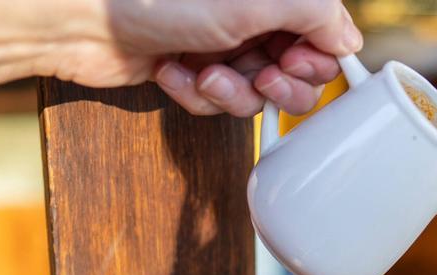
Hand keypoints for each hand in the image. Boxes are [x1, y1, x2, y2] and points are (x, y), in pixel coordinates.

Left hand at [50, 0, 362, 115]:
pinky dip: (195, 94)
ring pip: (256, 95)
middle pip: (297, 73)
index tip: (295, 62)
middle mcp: (251, 16)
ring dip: (232, 93)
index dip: (316, 60)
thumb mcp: (259, 2)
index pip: (324, 36)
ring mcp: (222, 44)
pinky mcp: (192, 70)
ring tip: (205, 75)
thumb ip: (318, 15)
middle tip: (261, 78)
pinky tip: (172, 72)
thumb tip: (350, 39)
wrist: (86, 20)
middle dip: (278, 85)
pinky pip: (216, 102)